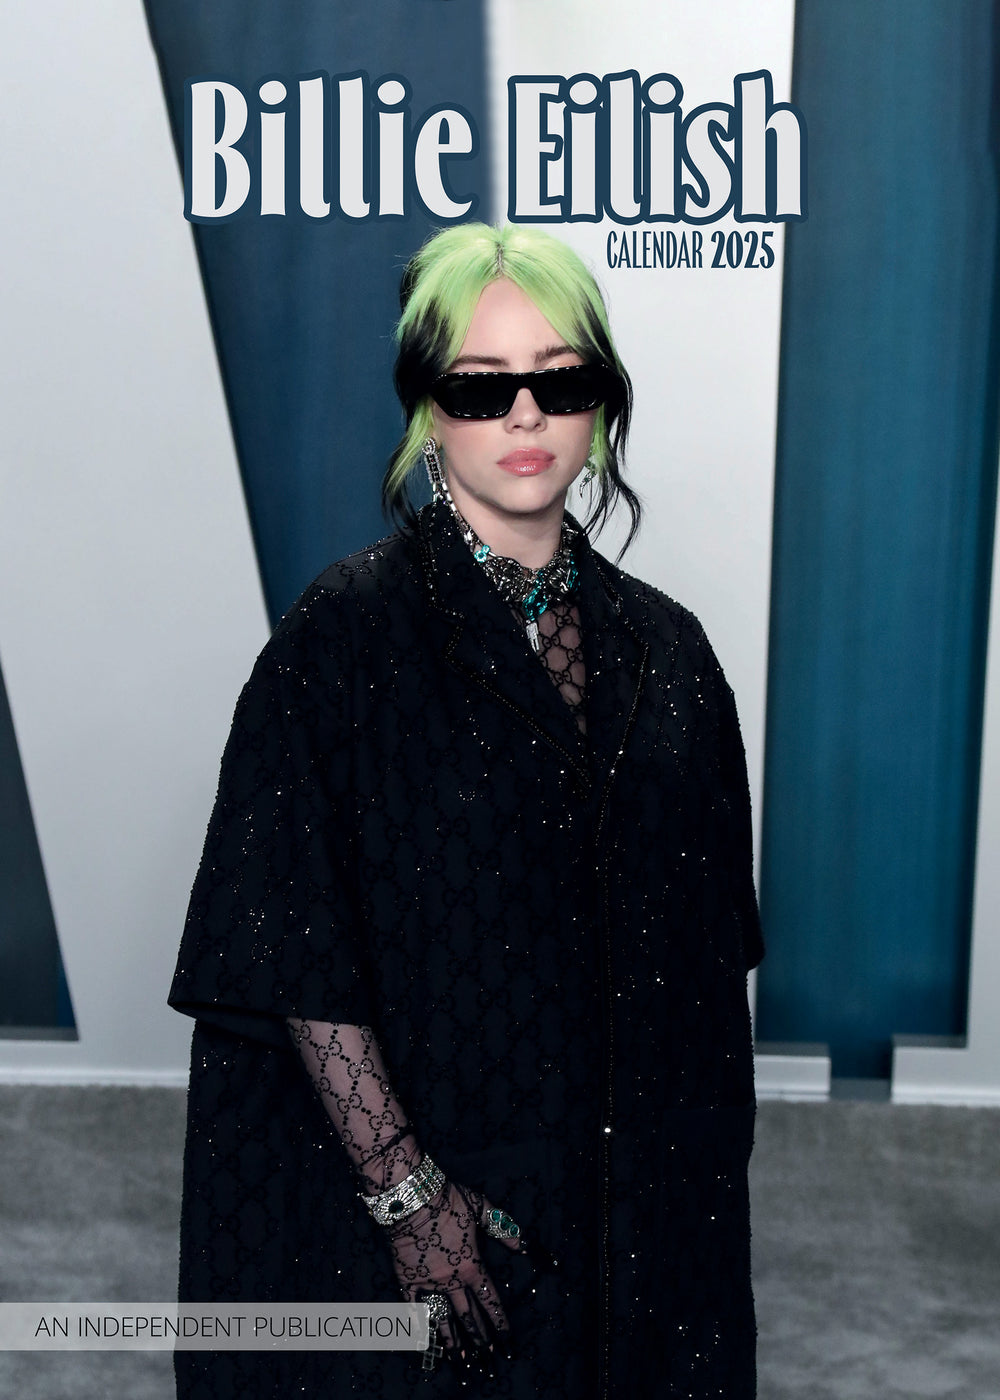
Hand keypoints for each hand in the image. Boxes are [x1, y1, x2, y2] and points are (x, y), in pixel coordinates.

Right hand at [386, 1179, 522, 1354]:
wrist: (412, 1198)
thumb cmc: (449, 1200)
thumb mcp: (481, 1208)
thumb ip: (504, 1229)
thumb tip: (526, 1244)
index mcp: (472, 1266)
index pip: (491, 1302)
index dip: (501, 1325)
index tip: (508, 1345)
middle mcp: (452, 1281)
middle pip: (469, 1317)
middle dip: (481, 1341)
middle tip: (488, 1362)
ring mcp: (428, 1283)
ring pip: (443, 1320)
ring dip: (454, 1343)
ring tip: (462, 1363)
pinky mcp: (407, 1280)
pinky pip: (413, 1308)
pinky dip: (418, 1326)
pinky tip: (423, 1343)